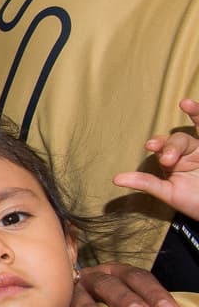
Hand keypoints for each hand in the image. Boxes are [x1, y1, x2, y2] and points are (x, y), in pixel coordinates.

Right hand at [67, 262, 178, 306]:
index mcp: (115, 272)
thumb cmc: (106, 303)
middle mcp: (93, 278)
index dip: (153, 293)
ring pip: (80, 295)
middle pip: (109, 283)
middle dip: (126, 300)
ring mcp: (71, 290)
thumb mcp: (126, 296)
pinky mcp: (55, 305)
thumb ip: (143, 304)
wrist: (64, 295)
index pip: (137, 277)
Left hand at [113, 98, 198, 219]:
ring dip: (195, 114)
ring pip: (196, 130)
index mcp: (172, 159)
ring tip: (187, 104)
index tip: (150, 145)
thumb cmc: (193, 202)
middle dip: (172, 146)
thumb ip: (145, 183)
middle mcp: (188, 151)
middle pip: (178, 139)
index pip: (162, 146)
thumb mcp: (168, 193)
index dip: (158, 143)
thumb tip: (116, 179)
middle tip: (169, 159)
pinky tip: (194, 106)